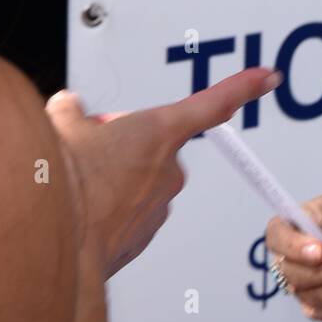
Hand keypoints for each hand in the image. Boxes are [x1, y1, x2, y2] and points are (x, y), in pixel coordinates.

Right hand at [46, 69, 281, 279]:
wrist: (53, 243)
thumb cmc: (64, 183)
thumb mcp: (63, 128)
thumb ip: (73, 113)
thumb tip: (70, 106)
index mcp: (158, 132)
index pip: (212, 103)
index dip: (242, 87)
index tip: (267, 78)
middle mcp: (167, 169)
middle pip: (149, 146)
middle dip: (120, 145)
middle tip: (85, 152)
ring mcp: (157, 207)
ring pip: (136, 182)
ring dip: (112, 181)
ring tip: (75, 188)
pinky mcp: (142, 238)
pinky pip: (128, 214)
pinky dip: (107, 211)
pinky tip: (78, 213)